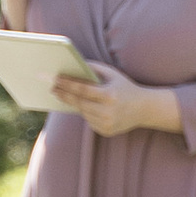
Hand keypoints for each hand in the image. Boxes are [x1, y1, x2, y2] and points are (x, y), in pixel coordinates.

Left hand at [56, 69, 172, 137]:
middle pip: (79, 103)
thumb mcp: (112, 74)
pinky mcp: (106, 132)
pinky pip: (89, 121)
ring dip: (74, 103)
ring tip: (63, 94)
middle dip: (64, 94)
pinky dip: (85, 113)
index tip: (54, 79)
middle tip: (51, 87)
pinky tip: (84, 105)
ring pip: (83, 113)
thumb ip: (93, 68)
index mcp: (110, 95)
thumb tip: (72, 65)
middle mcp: (108, 112)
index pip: (82, 89)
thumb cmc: (125, 87)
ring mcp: (107, 124)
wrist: (144, 109)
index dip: (67, 84)